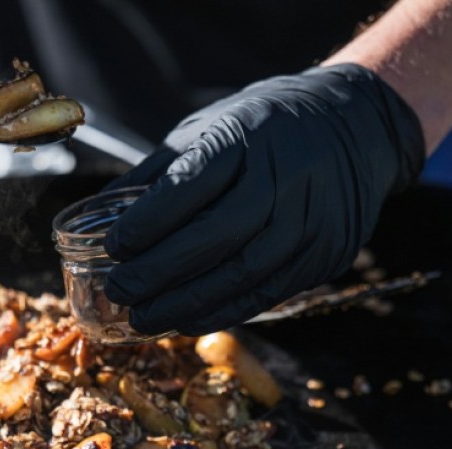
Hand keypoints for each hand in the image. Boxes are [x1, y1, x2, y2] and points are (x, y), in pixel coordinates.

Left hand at [102, 64, 424, 335]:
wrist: (354, 125)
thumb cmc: (263, 126)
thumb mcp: (209, 128)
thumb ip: (157, 173)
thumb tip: (97, 214)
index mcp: (247, 136)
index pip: (192, 185)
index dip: (149, 222)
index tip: (113, 248)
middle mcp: (285, 176)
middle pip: (218, 235)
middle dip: (161, 270)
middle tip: (119, 292)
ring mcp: (312, 217)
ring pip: (244, 272)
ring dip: (188, 302)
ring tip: (144, 317)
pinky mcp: (327, 251)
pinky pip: (269, 291)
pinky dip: (223, 311)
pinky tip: (186, 319)